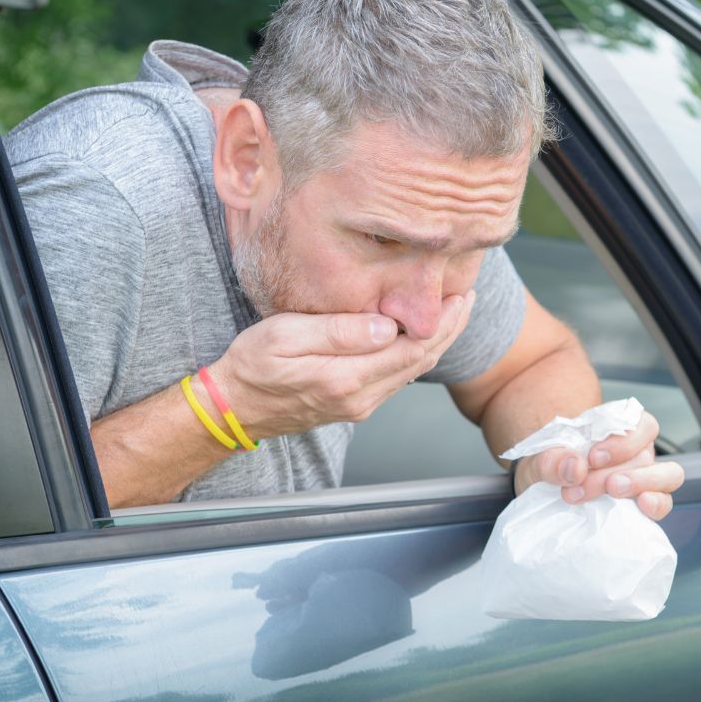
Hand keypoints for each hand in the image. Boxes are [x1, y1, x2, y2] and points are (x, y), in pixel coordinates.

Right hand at [208, 291, 475, 437]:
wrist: (233, 408)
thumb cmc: (251, 367)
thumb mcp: (286, 336)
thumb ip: (338, 332)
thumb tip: (387, 327)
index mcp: (347, 378)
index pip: (413, 349)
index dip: (443, 322)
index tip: (459, 293)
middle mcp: (360, 398)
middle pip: (421, 361)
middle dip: (450, 328)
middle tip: (466, 296)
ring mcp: (359, 404)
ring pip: (412, 371)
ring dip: (437, 341)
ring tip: (452, 310)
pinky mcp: (354, 403)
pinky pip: (396, 377)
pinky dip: (416, 353)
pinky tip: (419, 333)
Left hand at [512, 411, 684, 519]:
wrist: (544, 490)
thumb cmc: (550, 466)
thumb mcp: (539, 459)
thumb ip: (552, 460)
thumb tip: (574, 466)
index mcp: (617, 429)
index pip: (640, 424)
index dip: (623, 440)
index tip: (593, 457)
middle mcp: (636, 450)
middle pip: (644, 455)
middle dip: (613, 471)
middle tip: (581, 486)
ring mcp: (644, 477)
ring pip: (668, 474)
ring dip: (642, 482)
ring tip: (612, 491)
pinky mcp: (644, 503)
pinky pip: (664, 501)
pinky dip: (657, 504)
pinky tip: (641, 506)